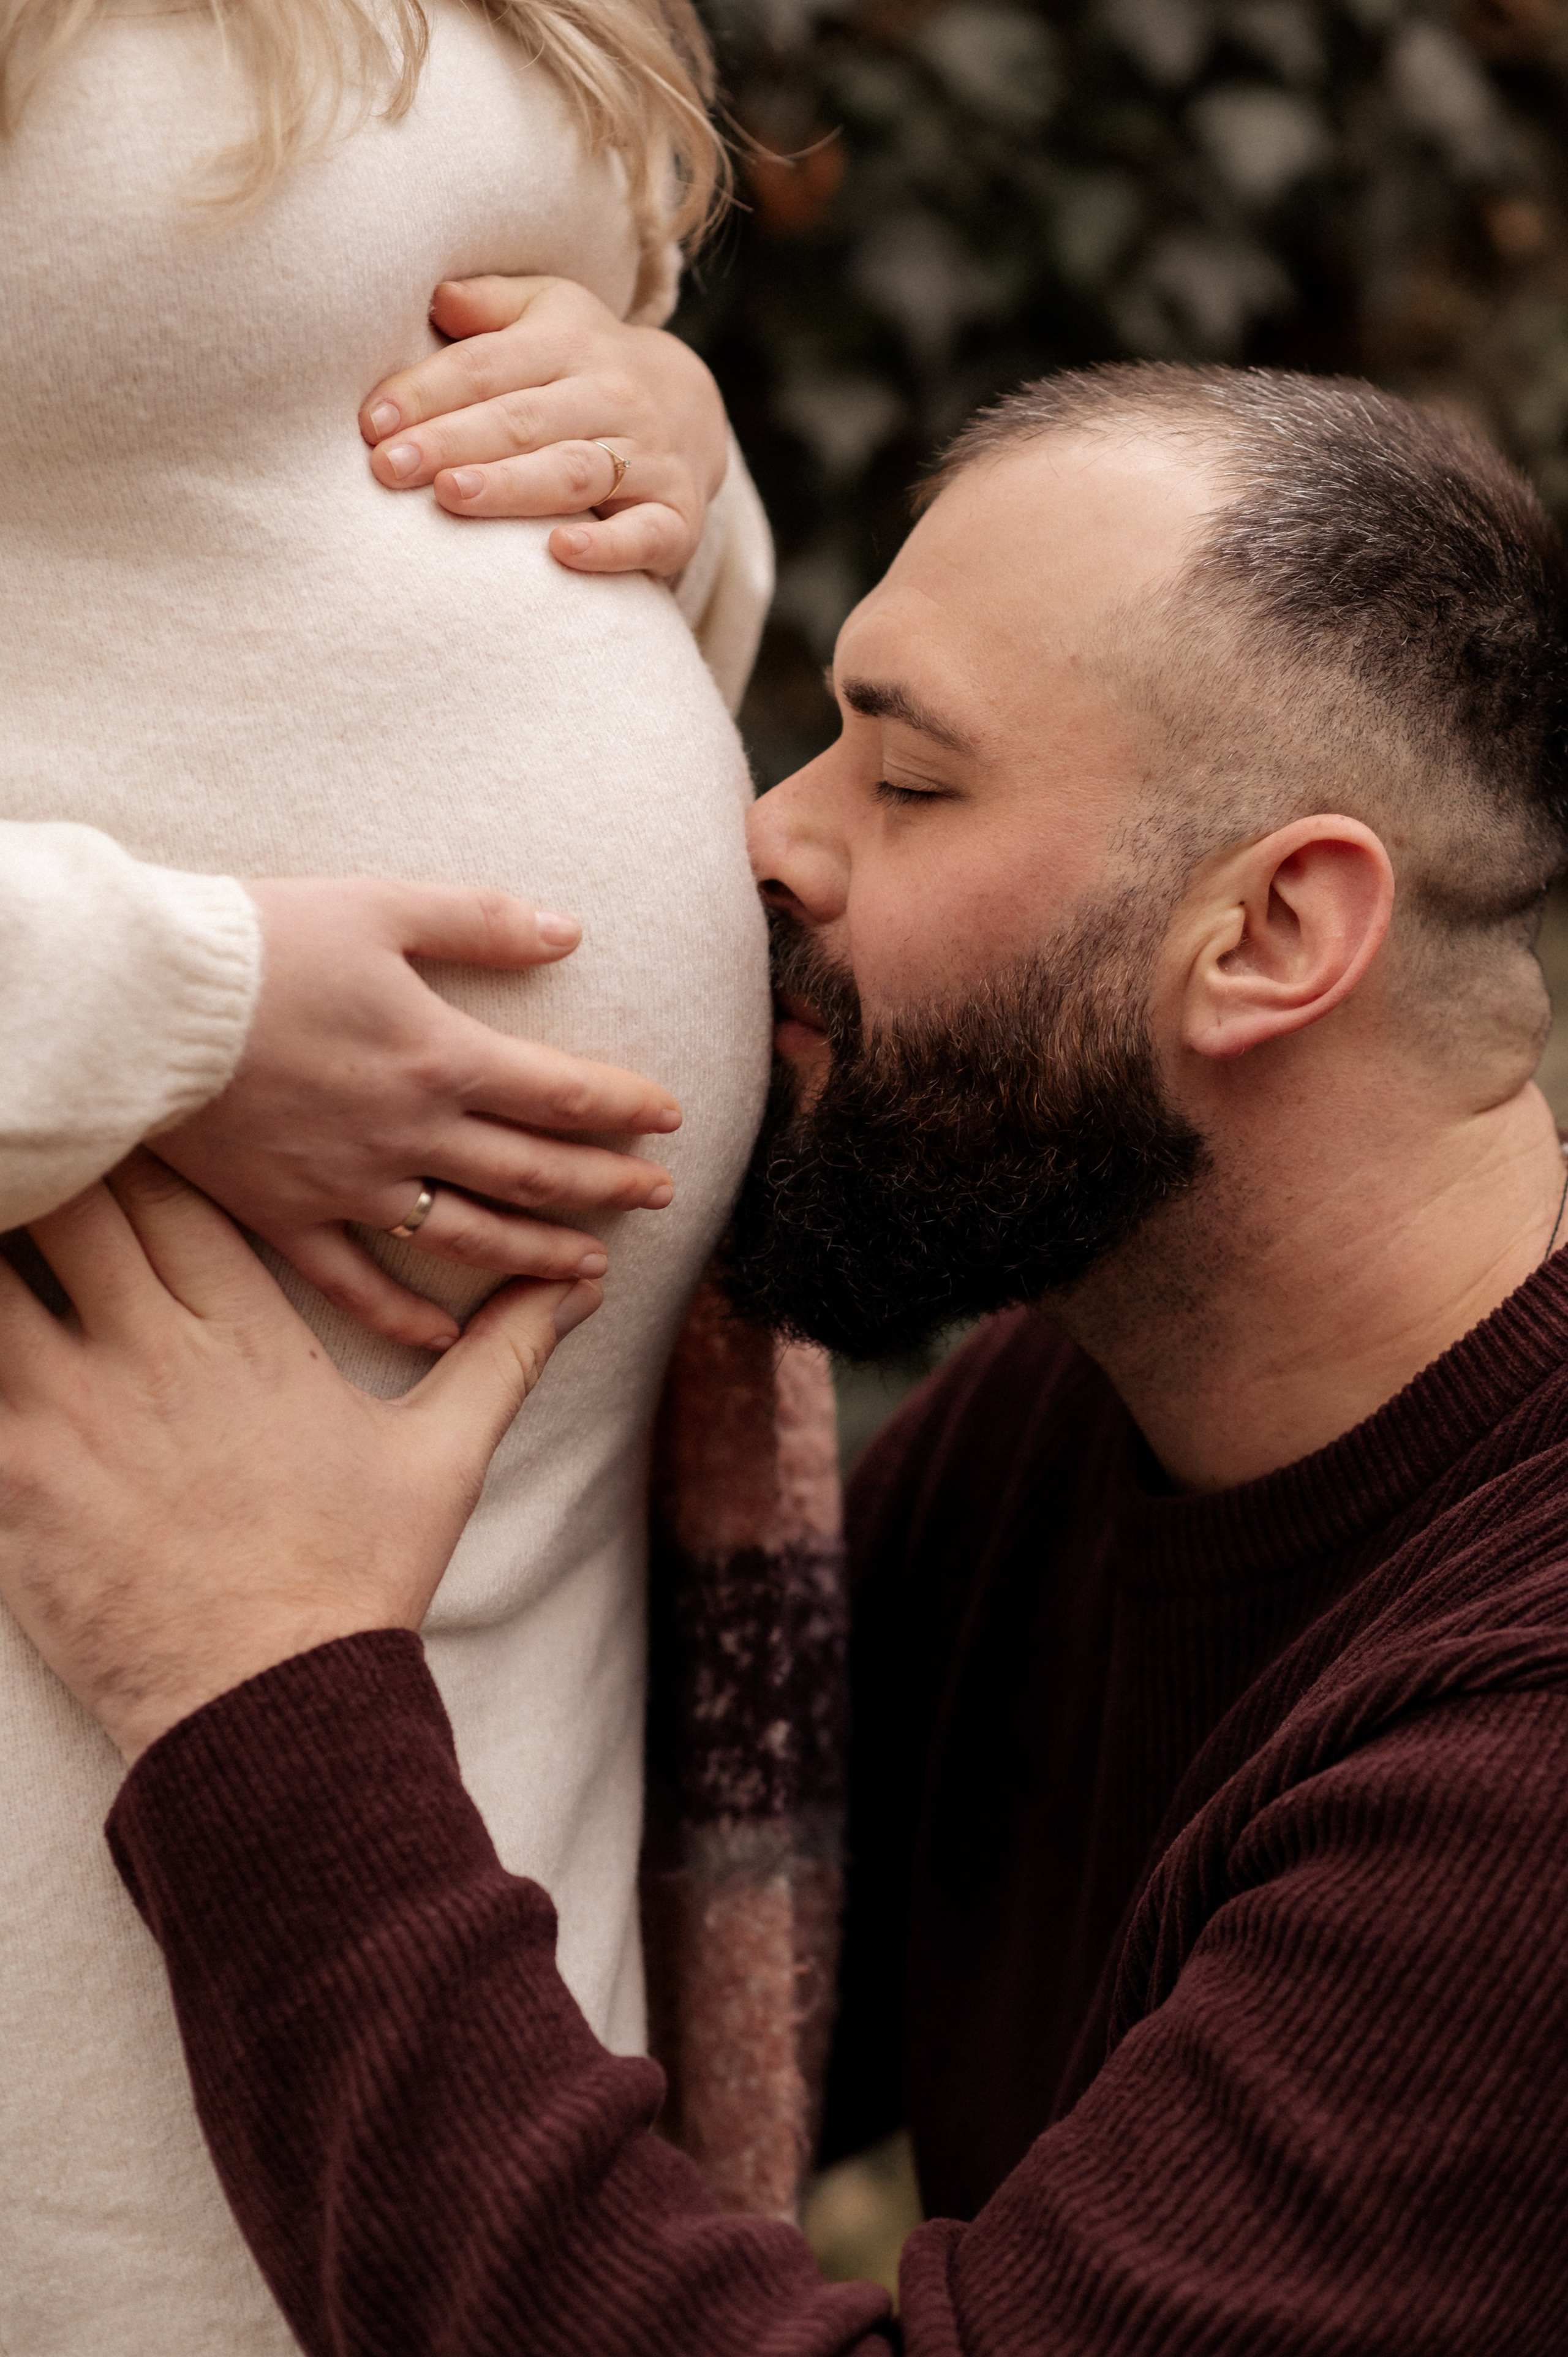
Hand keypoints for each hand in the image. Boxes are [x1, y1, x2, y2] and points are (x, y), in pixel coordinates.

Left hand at [0, 1156, 598, 1761]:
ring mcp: (60, 1415)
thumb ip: (503, 1353)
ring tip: (12, 1223)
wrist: (270, 1715)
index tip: (140, 1120)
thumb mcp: (443, 1458)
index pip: (170, 1183)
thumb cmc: (354, 1582)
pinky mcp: (5, 1479)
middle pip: (73, 1201)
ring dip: (5, 1241)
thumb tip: (580, 1283)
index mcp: (245, 1331)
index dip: (146, 1137)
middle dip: (66, 1166)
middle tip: (62, 1146)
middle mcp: (146, 1354)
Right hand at [156, 878, 679, 1352]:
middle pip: (535, 1171)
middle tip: (660, 1196)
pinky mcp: (288, 1216)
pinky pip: (358, 1285)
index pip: (565, 1093)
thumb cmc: (263, 944)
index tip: (670, 1119)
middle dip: (608, 1184)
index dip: (626, 1107)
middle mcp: (411, 1134)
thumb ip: (481, 921)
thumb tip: (569, 929)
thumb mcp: (382, 906)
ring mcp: (352, 1185)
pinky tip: (451, 1336)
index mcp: (443, 1057)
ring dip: (540, 1254)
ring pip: (470, 1236)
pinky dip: (408, 1316)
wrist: (146, 1005)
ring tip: (592, 1267)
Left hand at [358, 276, 727, 575]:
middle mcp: (613, 396)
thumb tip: (436, 297)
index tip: (374, 421)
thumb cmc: (589, 365)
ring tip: (451, 496)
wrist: (693, 408)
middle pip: (524, 419)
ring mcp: (649, 458)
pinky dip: (608, 547)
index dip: (429, 390)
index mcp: (571, 342)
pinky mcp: (677, 516)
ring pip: (574, 471)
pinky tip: (560, 552)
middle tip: (389, 468)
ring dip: (511, 486)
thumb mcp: (550, 313)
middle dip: (453, 441)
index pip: (489, 365)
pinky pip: (645, 534)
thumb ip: (491, 306)